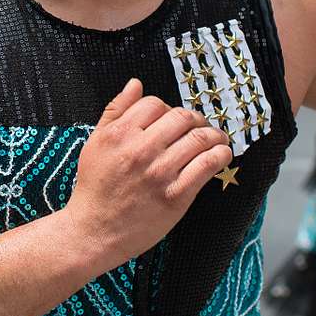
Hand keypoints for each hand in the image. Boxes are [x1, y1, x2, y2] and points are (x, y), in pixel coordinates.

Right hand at [63, 79, 231, 268]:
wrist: (94, 231)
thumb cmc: (95, 187)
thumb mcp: (95, 143)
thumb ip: (115, 111)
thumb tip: (135, 84)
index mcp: (119, 133)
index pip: (155, 104)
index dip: (167, 109)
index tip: (173, 121)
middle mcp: (140, 150)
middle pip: (182, 118)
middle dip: (195, 120)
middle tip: (199, 128)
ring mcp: (159, 173)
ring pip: (199, 139)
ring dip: (215, 136)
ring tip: (217, 140)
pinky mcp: (175, 196)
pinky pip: (207, 166)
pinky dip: (220, 155)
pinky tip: (221, 155)